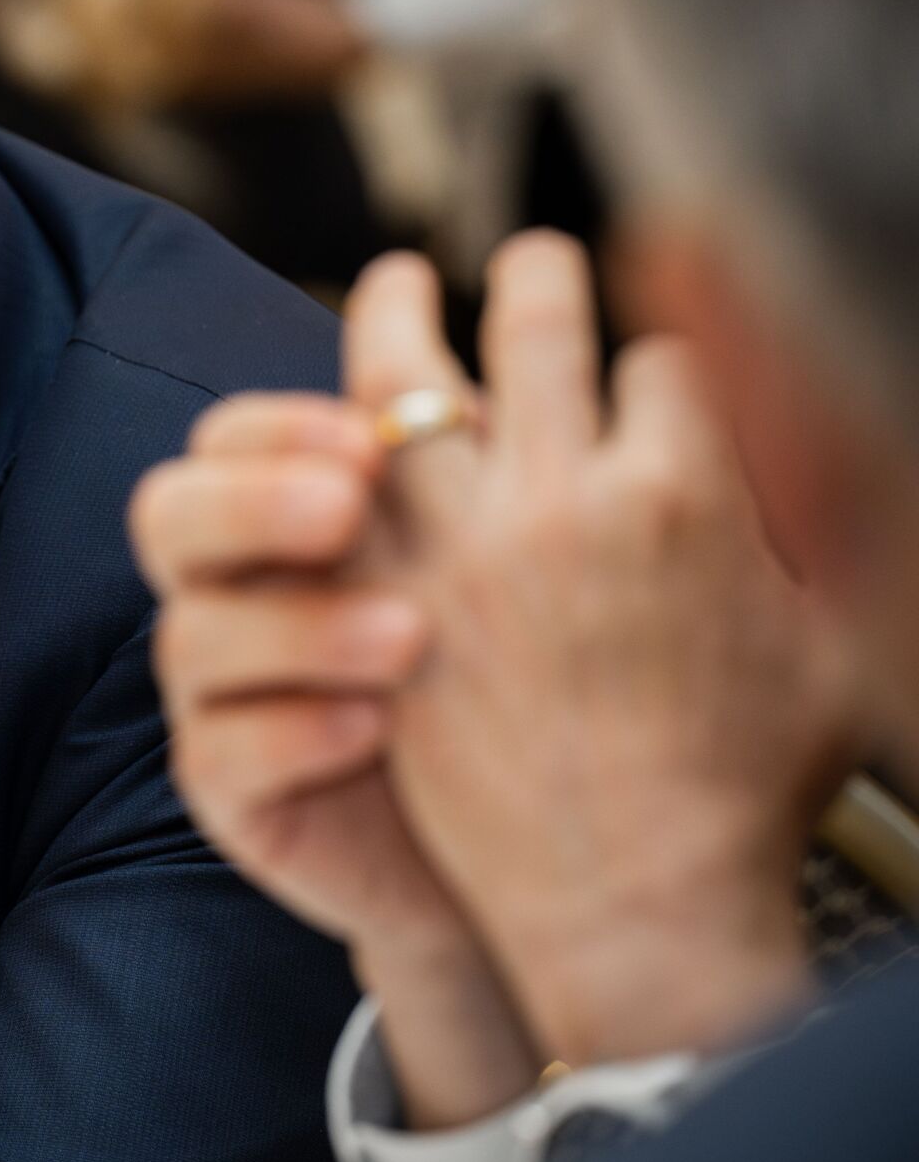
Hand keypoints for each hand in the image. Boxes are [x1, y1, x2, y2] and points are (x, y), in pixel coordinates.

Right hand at [135, 394, 542, 1125]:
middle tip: (348, 511)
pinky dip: (289, 732)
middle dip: (249, 503)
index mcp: (280, 519)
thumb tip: (485, 374)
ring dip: (295, 625)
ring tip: (409, 637)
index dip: (281, 426)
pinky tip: (374, 729)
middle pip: (166, 514)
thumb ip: (466, 468)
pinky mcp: (229, 794)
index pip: (228, 438)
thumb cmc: (509, 677)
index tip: (375, 438)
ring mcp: (215, 696)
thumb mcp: (493, 561)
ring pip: (190, 637)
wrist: (533, 846)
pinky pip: (219, 753)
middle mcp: (230, 594)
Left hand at [349, 236, 854, 1065]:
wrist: (632, 898)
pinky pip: (337, 479)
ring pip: (405, 375)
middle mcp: (562, 499)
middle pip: (537, 326)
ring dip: (398, 310)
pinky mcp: (381, 596)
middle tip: (531, 262)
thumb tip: (792, 444)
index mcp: (683, 495)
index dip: (661, 363)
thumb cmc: (742, 789)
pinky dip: (335, 432)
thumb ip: (794, 527)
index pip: (665, 360)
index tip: (650, 375)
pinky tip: (338, 410)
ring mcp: (456, 544)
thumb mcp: (827, 641)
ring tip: (397, 280)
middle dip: (538, 275)